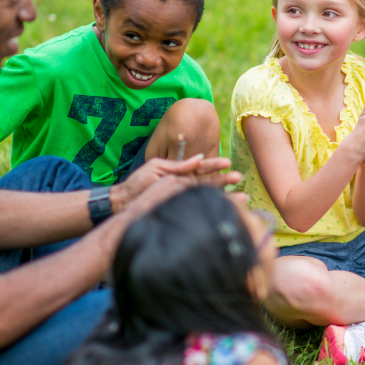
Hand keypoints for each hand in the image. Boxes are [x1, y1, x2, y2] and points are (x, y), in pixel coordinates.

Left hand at [110, 155, 240, 212]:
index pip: (202, 168)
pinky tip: (222, 207)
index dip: (215, 165)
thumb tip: (199, 157)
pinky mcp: (179, 207)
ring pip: (207, 194)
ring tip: (240, 196)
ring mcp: (182, 197)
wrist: (124, 202)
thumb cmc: (138, 182)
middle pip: (209, 182)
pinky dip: (210, 206)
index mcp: (181, 173)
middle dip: (224, 180)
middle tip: (239, 178)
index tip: (228, 162)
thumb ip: (179, 164)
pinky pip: (197, 205)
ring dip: (224, 195)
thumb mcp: (157, 167)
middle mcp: (185, 185)